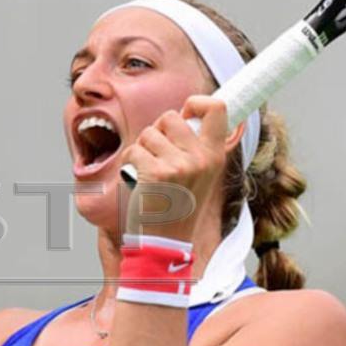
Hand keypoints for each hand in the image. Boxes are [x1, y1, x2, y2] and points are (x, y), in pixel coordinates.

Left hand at [120, 96, 233, 240]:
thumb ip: (196, 147)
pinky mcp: (154, 173)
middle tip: (158, 158)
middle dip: (157, 132)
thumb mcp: (200, 175)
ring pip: (148, 133)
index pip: (217, 108)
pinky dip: (129, 164)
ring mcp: (178, 165)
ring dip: (141, 150)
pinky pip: (133, 150)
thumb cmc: (177, 206)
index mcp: (215, 156)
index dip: (197, 103)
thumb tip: (188, 113)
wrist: (164, 242)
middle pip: (170, 116)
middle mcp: (200, 158)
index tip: (187, 112)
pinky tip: (138, 182)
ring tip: (149, 174)